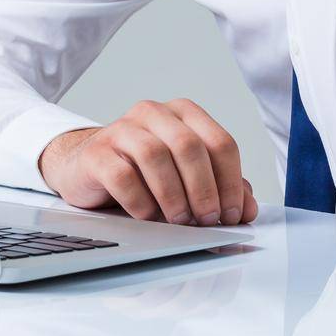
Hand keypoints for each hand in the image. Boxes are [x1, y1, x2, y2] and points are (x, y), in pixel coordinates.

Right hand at [38, 98, 258, 225]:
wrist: (87, 169)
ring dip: (174, 195)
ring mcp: (121, 129)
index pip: (220, 142)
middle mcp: (153, 114)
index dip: (231, 182)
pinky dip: (141, 202)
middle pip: (189, 146)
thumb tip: (248, 208)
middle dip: (204, 189)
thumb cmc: (143, 173)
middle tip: (208, 220)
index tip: (233, 214)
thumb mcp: (185, 177)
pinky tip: (148, 217)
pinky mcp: (96, 153)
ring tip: (179, 221)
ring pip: (156, 156)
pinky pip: (122, 175)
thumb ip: (220, 187)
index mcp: (182, 114)